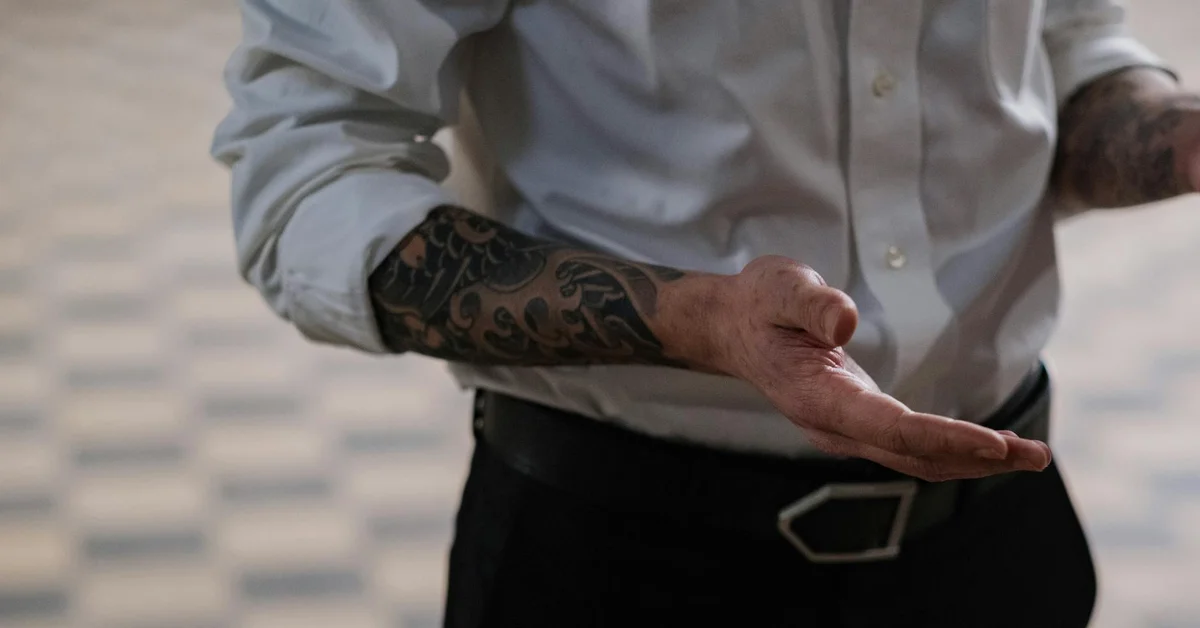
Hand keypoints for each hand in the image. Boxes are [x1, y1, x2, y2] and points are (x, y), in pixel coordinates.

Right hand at [701, 256, 1050, 481]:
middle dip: (975, 458)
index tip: (994, 445)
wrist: (731, 326)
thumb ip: (811, 303)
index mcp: (815, 396)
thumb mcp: (779, 287)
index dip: (944, 437)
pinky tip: (988, 448)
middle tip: (1034, 456)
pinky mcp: (856, 420)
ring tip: (1028, 457)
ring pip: (914, 459)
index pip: (889, 427)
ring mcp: (843, 428)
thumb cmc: (759, 303)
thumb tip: (845, 322)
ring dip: (971, 461)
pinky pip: (909, 447)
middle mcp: (831, 424)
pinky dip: (952, 450)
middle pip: (911, 454)